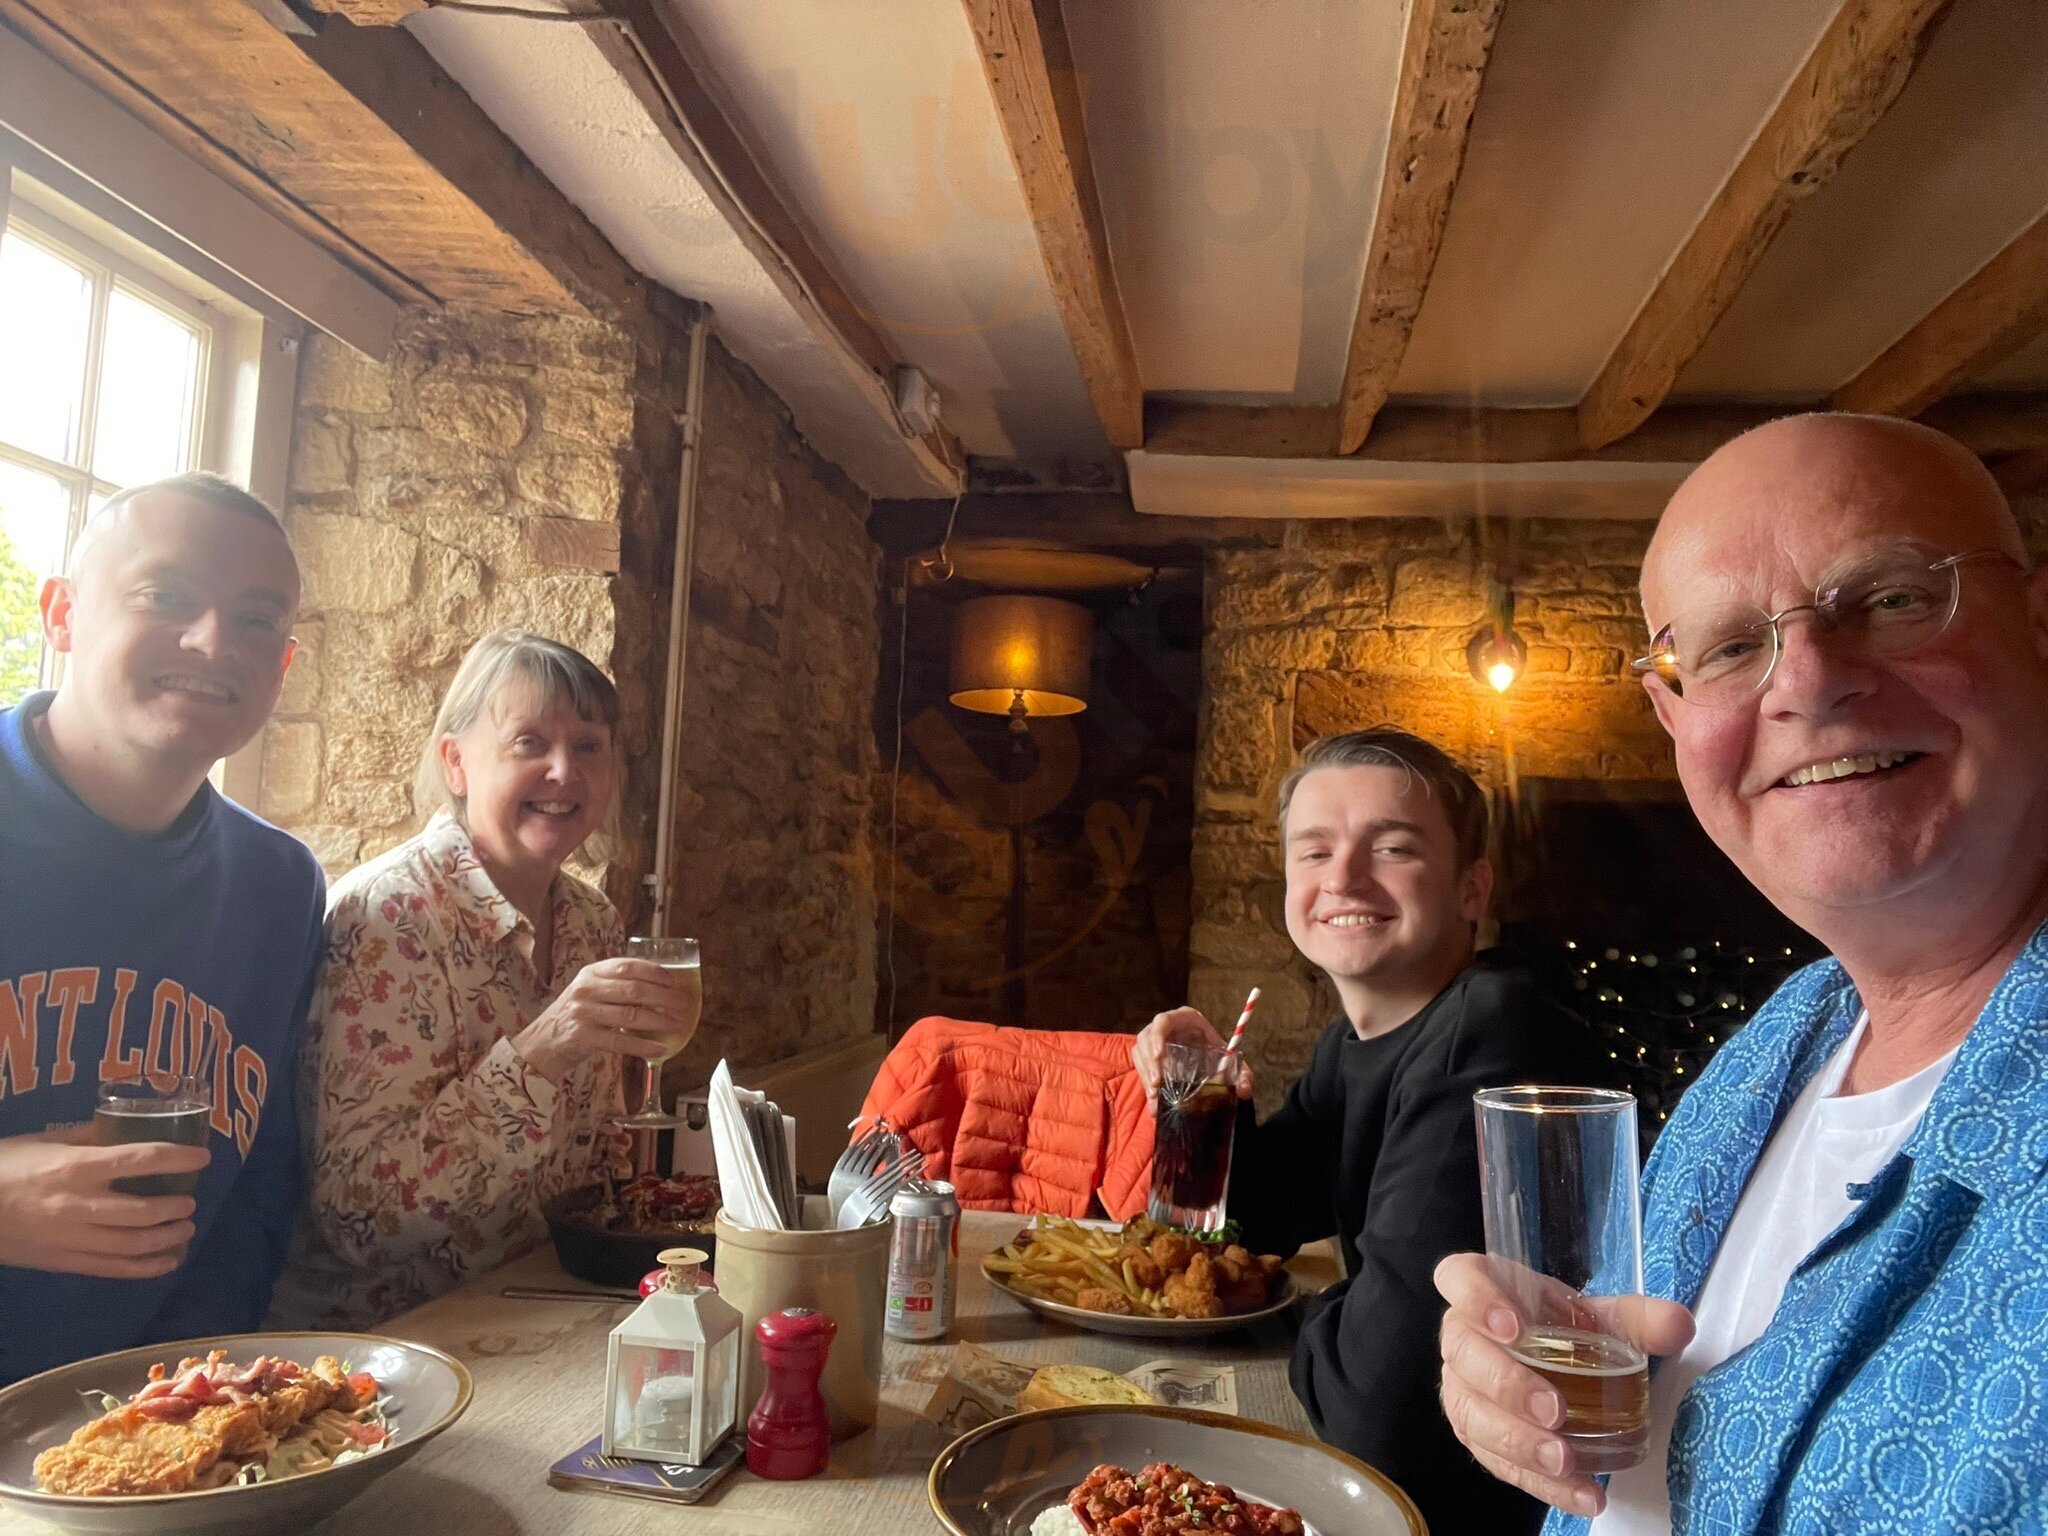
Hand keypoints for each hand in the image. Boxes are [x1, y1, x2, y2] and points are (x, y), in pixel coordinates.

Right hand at [0, 1127, 206, 1278]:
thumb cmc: (5, 1167)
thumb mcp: (44, 1141)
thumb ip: (89, 1137)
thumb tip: (127, 1131)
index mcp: (76, 1167)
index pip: (141, 1160)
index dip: (177, 1158)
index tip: (202, 1157)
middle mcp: (79, 1205)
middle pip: (144, 1211)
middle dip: (176, 1206)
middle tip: (190, 1200)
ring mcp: (72, 1238)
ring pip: (134, 1245)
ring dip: (168, 1238)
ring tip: (186, 1228)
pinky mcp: (63, 1262)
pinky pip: (113, 1269)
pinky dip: (146, 1268)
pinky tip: (167, 1261)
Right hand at [510, 958, 699, 1085]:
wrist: (540, 1044)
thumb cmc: (573, 1016)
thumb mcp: (588, 991)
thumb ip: (615, 986)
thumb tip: (660, 988)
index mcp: (590, 974)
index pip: (627, 966)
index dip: (654, 972)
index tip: (674, 980)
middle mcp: (586, 990)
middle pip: (634, 989)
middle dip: (664, 996)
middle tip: (683, 1004)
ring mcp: (584, 1013)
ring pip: (630, 1015)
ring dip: (659, 1020)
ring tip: (678, 1024)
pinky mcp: (584, 1037)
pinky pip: (620, 1041)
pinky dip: (643, 1045)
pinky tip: (660, 1048)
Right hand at [1133, 1007, 1253, 1107]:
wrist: (1210, 1060)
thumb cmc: (1218, 1053)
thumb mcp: (1233, 1061)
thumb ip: (1243, 1074)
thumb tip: (1244, 1090)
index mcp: (1186, 1019)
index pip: (1164, 1020)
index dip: (1157, 1035)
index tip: (1159, 1055)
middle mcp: (1167, 1027)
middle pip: (1147, 1037)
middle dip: (1149, 1062)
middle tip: (1156, 1083)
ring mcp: (1155, 1040)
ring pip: (1140, 1052)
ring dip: (1145, 1073)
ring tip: (1154, 1094)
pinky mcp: (1150, 1055)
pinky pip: (1141, 1065)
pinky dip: (1145, 1083)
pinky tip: (1153, 1101)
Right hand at [1435, 1252, 1693, 1516]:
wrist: (1552, 1361)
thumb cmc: (1564, 1328)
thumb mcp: (1601, 1317)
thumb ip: (1637, 1319)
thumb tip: (1678, 1325)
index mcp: (1483, 1287)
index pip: (1460, 1279)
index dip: (1477, 1300)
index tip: (1513, 1327)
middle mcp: (1462, 1335)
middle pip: (1464, 1354)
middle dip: (1506, 1385)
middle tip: (1554, 1410)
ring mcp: (1462, 1387)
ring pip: (1471, 1413)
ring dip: (1516, 1441)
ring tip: (1564, 1461)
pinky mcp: (1476, 1434)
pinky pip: (1496, 1460)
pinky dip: (1539, 1482)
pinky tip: (1580, 1492)